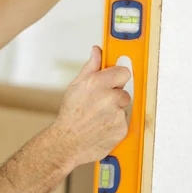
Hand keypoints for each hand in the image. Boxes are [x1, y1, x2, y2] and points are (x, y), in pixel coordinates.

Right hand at [52, 46, 130, 167]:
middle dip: (114, 95)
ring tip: (98, 116)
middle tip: (100, 102)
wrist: (66, 142)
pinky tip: (102, 125)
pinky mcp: (122, 129)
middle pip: (124, 90)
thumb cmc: (69, 115)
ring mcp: (116, 114)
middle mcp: (109, 97)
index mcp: (97, 83)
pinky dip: (115, 124)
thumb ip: (90, 66)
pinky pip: (124, 121)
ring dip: (115, 110)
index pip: (123, 71)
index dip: (118, 76)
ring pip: (124, 107)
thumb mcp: (76, 86)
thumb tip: (97, 51)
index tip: (114, 79)